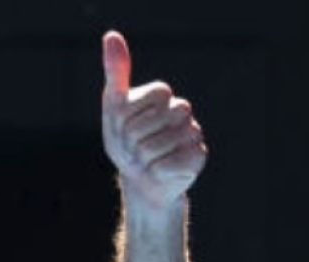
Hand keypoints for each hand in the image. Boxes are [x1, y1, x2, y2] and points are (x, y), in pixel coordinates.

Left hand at [100, 31, 206, 208]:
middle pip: (148, 122)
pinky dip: (154, 172)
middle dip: (131, 140)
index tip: (126, 126)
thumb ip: (116, 74)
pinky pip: (167, 165)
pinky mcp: (197, 158)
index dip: (129, 116)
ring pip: (155, 146)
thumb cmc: (126, 143)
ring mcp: (193, 134)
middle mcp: (182, 112)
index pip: (151, 96)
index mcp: (164, 97)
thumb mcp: (114, 109)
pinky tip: (159, 171)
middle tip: (135, 147)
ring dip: (142, 159)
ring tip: (146, 160)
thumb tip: (111, 35)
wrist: (140, 180)